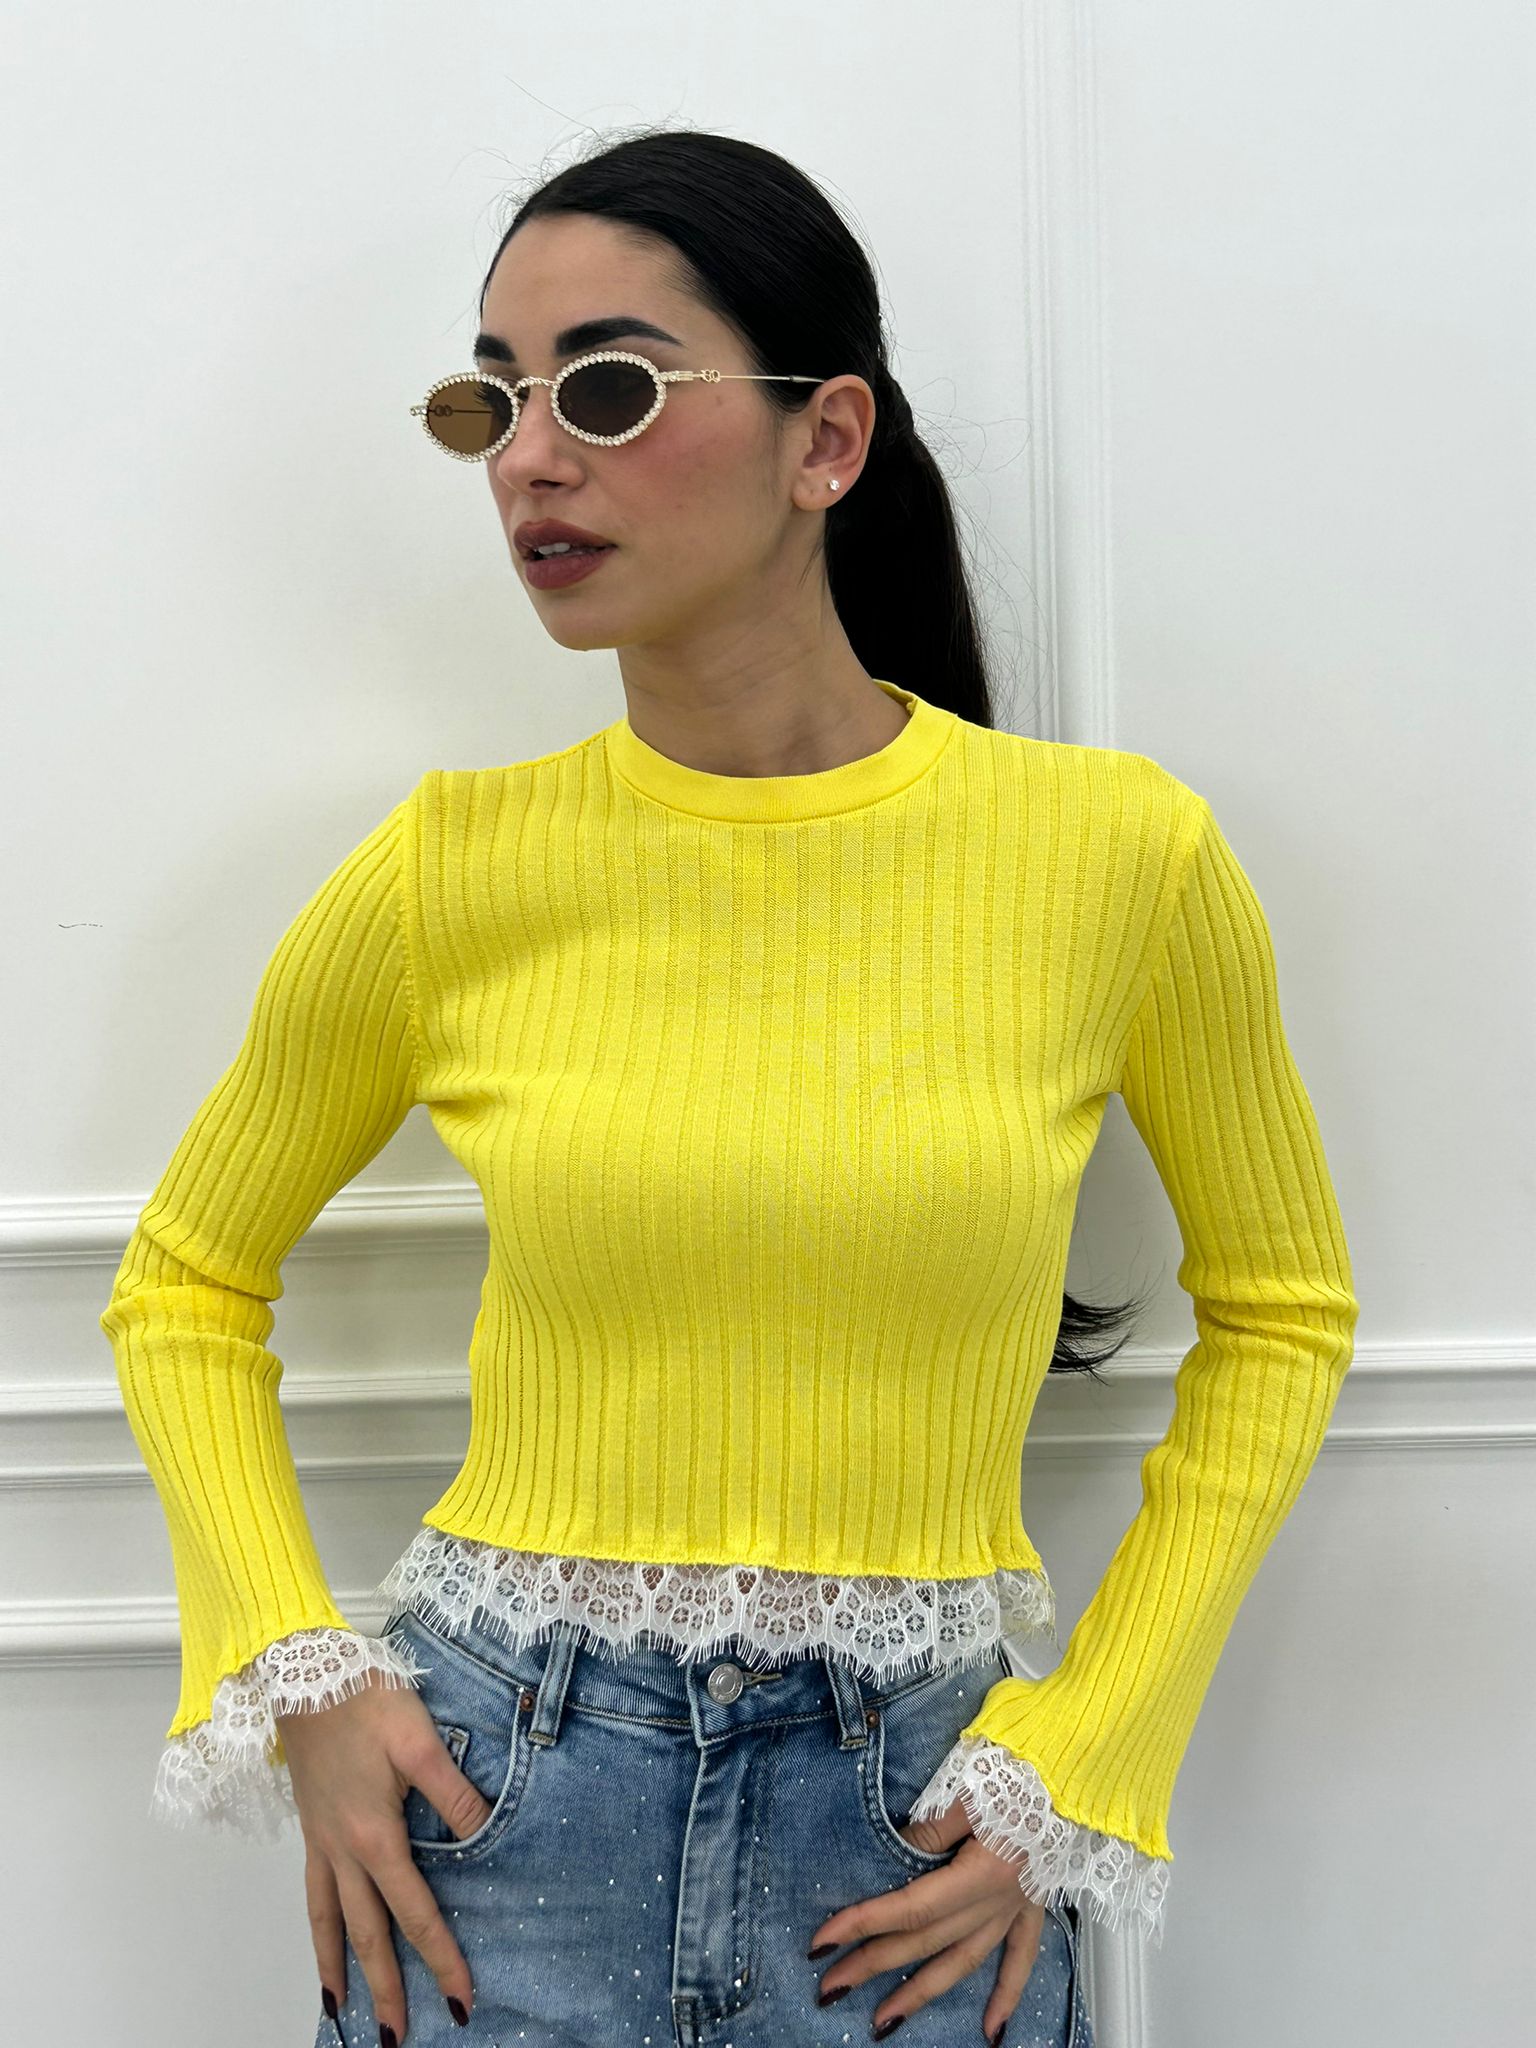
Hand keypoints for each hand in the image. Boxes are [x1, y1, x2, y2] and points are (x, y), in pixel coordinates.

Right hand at [278, 1674, 494, 2042]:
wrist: (301, 1674)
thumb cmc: (362, 1699)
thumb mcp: (419, 1739)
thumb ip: (454, 1792)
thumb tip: (486, 1834)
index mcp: (376, 1836)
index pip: (415, 1912)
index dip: (440, 1957)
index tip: (460, 1997)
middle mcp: (344, 1852)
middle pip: (368, 1934)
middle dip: (387, 1989)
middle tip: (399, 2038)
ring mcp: (322, 1843)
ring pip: (330, 1923)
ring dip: (341, 1971)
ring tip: (345, 2014)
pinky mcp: (311, 1829)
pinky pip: (311, 1895)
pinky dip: (316, 1931)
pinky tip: (322, 1944)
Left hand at [807, 1794, 1047, 2044]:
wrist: (1078, 1770)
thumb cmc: (1026, 1772)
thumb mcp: (968, 1794)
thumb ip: (930, 1832)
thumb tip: (894, 1857)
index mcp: (980, 1874)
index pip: (910, 1908)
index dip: (863, 1924)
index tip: (823, 1942)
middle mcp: (996, 1901)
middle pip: (925, 1941)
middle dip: (874, 1965)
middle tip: (831, 1986)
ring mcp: (1015, 1908)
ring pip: (961, 1962)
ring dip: (921, 1994)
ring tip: (883, 2023)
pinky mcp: (1033, 1905)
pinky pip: (1020, 1959)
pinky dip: (1006, 1996)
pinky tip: (991, 2031)